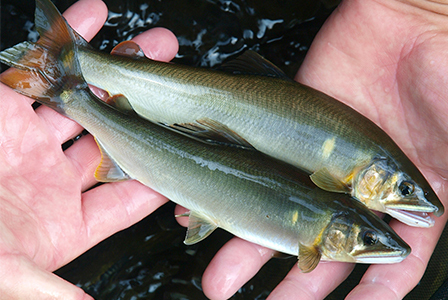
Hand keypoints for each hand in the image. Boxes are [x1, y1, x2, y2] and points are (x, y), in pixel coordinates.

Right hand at [0, 0, 176, 297]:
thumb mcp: (1, 273)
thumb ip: (44, 290)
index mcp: (63, 223)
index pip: (125, 200)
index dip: (157, 179)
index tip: (189, 155)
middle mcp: (52, 178)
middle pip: (115, 138)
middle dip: (149, 110)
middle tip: (181, 83)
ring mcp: (27, 141)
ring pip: (84, 99)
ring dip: (118, 70)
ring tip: (155, 45)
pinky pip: (34, 67)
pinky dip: (60, 40)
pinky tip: (92, 16)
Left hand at [187, 0, 447, 298]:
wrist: (412, 18)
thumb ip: (441, 192)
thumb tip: (418, 240)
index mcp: (402, 198)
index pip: (386, 263)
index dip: (368, 292)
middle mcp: (356, 186)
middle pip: (322, 246)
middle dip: (295, 282)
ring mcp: (319, 160)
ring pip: (279, 213)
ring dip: (251, 248)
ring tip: (222, 279)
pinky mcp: (291, 130)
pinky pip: (256, 166)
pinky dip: (233, 189)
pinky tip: (206, 215)